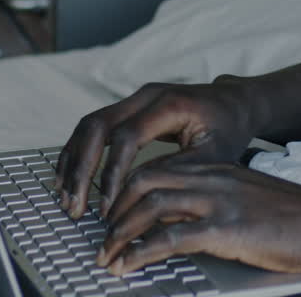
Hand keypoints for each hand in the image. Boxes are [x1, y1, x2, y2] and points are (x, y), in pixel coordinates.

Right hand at [55, 79, 256, 218]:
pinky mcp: (130, 107)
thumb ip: (177, 172)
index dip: (112, 173)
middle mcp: (146, 95)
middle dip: (81, 169)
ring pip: (89, 125)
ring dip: (74, 162)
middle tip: (74, 205)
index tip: (107, 206)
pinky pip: (95, 127)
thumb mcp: (213, 155)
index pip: (126, 136)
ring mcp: (135, 98)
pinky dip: (79, 152)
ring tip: (65, 197)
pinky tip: (69, 178)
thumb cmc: (229, 128)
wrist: (235, 102)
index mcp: (168, 104)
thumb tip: (140, 196)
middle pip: (97, 126)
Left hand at [98, 162, 300, 275]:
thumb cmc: (296, 220)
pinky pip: (169, 237)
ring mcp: (218, 201)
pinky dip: (140, 252)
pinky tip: (127, 266)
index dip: (126, 192)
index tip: (111, 216)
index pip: (157, 169)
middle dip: (113, 209)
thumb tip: (185, 224)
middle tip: (101, 236)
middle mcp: (212, 177)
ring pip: (149, 206)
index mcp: (217, 168)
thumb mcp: (249, 201)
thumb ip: (217, 203)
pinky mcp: (225, 228)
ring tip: (106, 256)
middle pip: (143, 181)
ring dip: (119, 233)